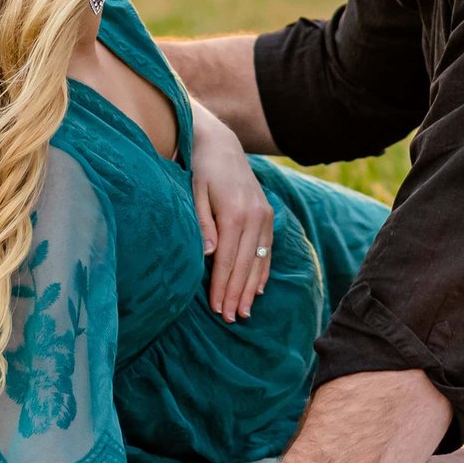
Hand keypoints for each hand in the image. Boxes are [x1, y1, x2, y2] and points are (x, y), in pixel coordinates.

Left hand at [191, 111, 273, 321]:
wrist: (222, 144)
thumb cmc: (202, 169)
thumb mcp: (195, 193)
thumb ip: (203, 225)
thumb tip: (210, 256)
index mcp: (235, 214)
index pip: (227, 260)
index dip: (222, 287)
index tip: (218, 310)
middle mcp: (255, 217)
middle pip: (245, 265)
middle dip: (237, 294)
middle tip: (231, 319)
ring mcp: (265, 216)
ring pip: (259, 260)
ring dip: (251, 288)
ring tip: (244, 312)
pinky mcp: (268, 214)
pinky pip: (268, 249)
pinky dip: (263, 270)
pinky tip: (258, 288)